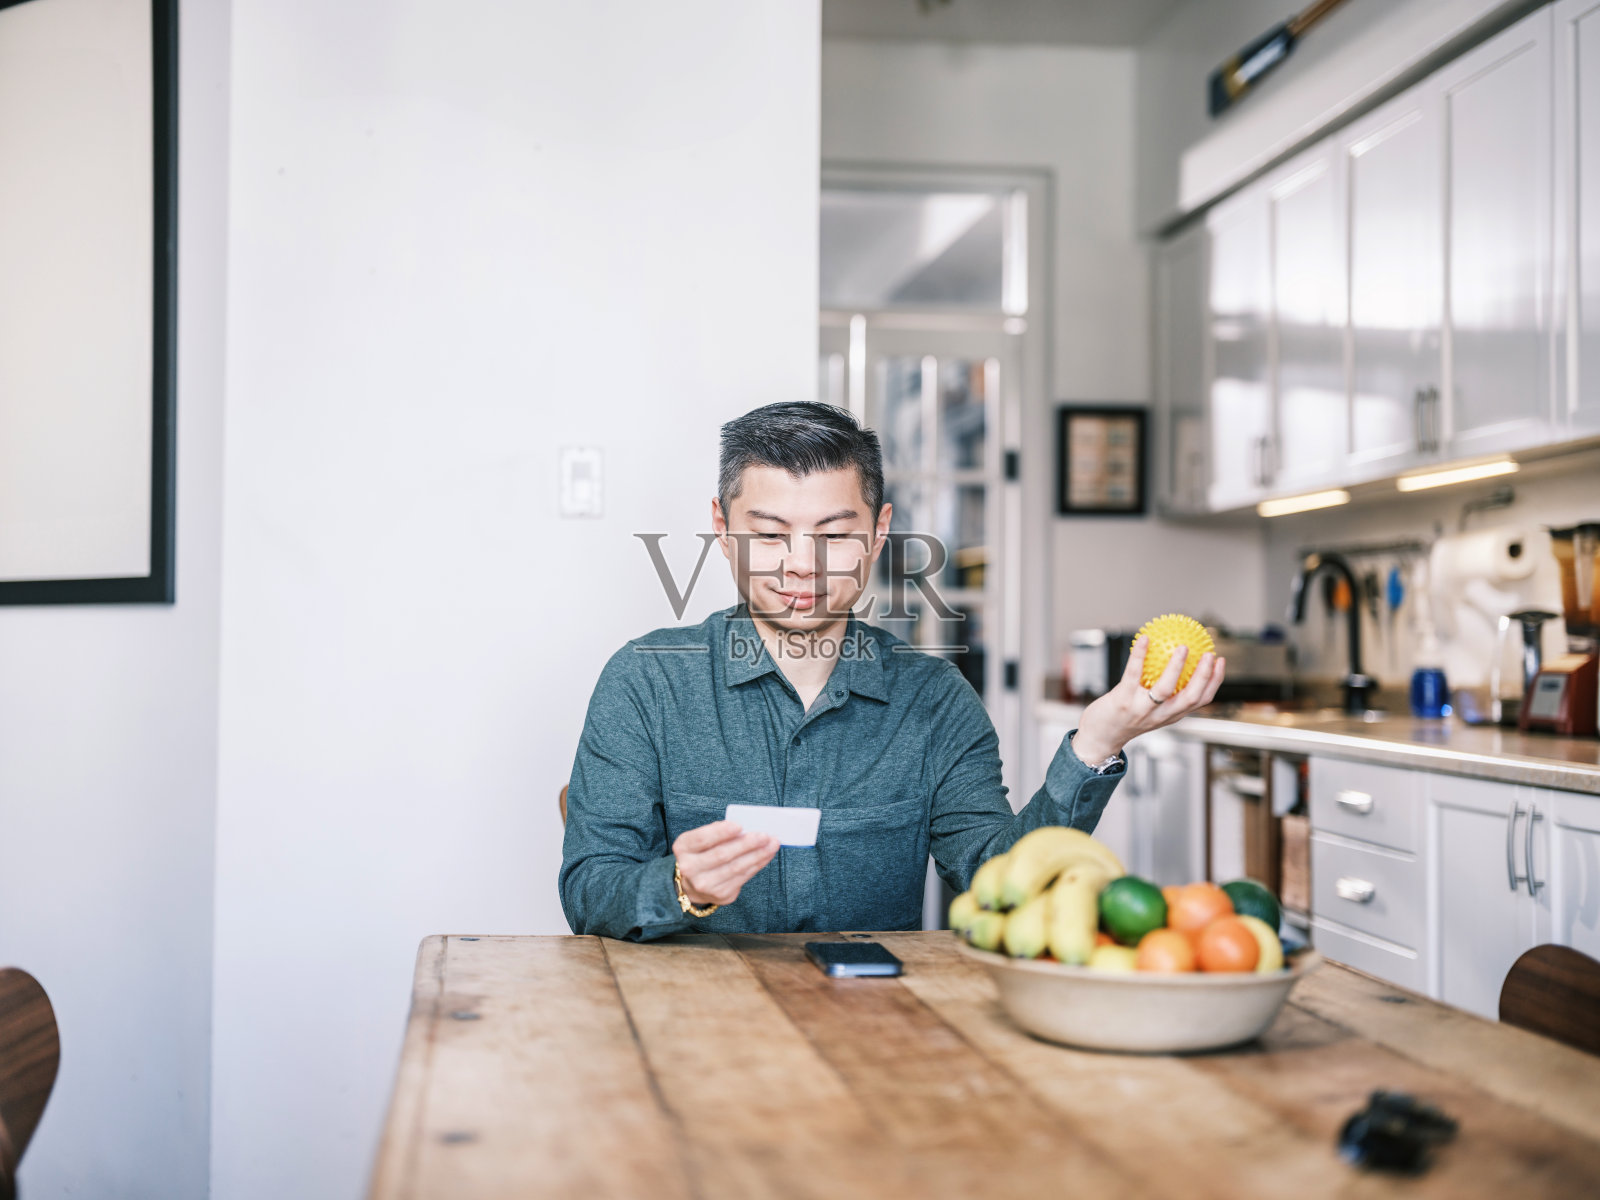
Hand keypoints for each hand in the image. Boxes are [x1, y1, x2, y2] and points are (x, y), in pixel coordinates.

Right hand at [672, 820, 779, 907]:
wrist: (692, 883)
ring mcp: (705, 885)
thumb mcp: (701, 840)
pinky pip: (743, 878)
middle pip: (722, 855)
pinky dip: (757, 865)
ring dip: (758, 855)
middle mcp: (689, 868)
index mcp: (683, 848)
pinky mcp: (721, 895)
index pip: (702, 839)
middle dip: (746, 844)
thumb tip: (747, 829)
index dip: (721, 832)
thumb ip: (718, 832)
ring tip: (772, 844)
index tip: (740, 825)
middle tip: (764, 835)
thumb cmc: (702, 853)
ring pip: (736, 868)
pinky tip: (766, 855)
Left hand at [1071, 635, 1226, 763]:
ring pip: (1165, 689)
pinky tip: (1144, 639)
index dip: (1215, 681)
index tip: (1220, 661)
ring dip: (1176, 667)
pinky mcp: (1122, 701)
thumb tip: (1176, 662)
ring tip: (1183, 647)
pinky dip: (1140, 656)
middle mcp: (1160, 715)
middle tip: (1210, 653)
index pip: (1201, 700)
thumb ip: (1165, 694)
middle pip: (1190, 697)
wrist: (1100, 737)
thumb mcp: (1152, 711)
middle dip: (1204, 676)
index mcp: (1171, 715)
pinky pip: (1133, 674)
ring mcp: (1141, 709)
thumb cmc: (1126, 719)